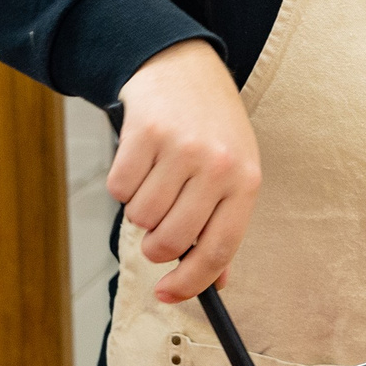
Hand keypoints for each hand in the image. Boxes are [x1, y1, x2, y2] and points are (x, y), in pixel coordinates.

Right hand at [109, 39, 260, 303]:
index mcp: (246, 181)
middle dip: (155, 244)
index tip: (167, 296)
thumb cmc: (212, 129)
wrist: (184, 69)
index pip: (219, 249)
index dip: (190, 283)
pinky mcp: (145, 133)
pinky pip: (118, 188)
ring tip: (157, 178)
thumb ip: (223, 225)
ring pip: (140, 217)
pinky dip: (123, 183)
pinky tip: (142, 159)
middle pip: (170, 241)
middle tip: (158, 224)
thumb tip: (215, 282)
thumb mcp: (234, 171)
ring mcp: (182, 148)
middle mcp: (217, 166)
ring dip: (140, 208)